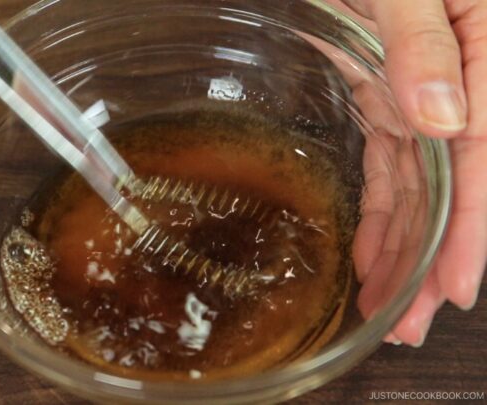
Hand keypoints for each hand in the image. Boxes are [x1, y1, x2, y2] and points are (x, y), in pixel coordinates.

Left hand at [336, 0, 486, 346]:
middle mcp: (464, 70)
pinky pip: (392, 151)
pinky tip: (370, 243)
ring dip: (408, 239)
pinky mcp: (387, 77)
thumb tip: (445, 122)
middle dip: (439, 252)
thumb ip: (424, 43)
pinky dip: (383, 199)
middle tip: (413, 321)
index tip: (456, 286)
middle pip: (461, 178)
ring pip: (424, 175)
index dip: (475, 226)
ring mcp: (425, 78)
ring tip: (387, 300)